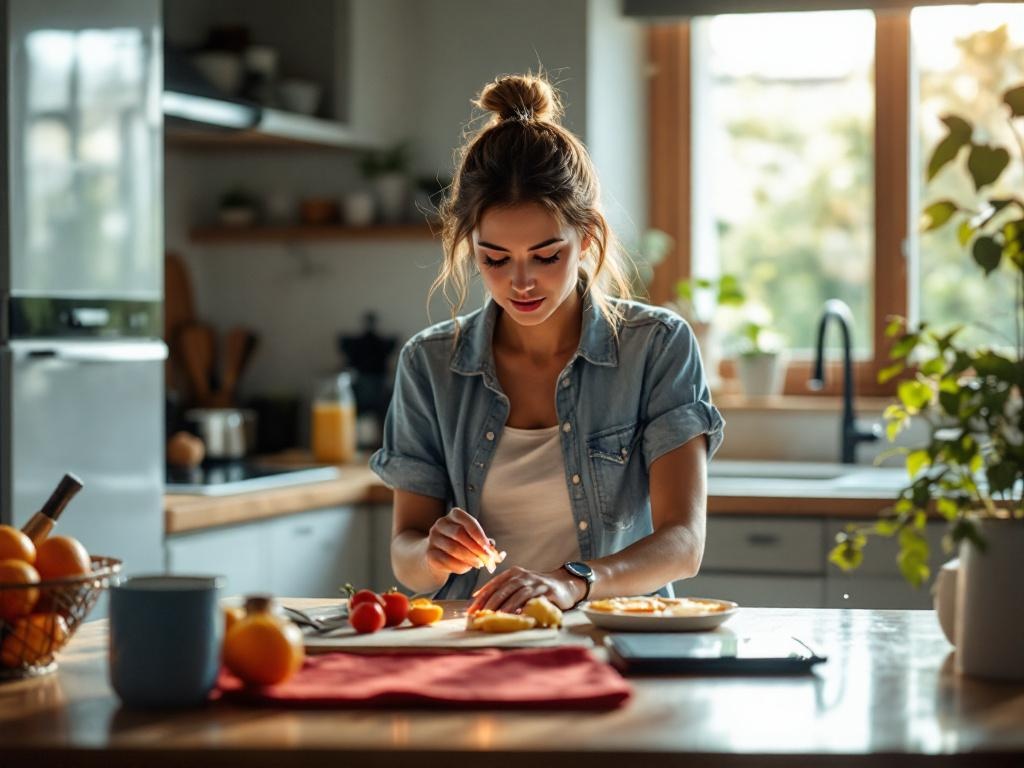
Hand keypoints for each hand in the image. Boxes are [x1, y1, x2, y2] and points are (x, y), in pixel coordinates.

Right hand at [425, 507, 492, 579]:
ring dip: (470, 558)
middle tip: (487, 559)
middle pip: (459, 534)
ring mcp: (433, 539)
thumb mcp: (473, 541)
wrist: (436, 557)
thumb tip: (500, 555)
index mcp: (454, 515)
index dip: (478, 533)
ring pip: (453, 548)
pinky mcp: (429, 554)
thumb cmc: (460, 545)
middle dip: (476, 548)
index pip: (466, 520)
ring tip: (479, 564)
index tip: (488, 546)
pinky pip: (446, 561)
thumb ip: (485, 545)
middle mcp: (441, 524)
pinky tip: (467, 568)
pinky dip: (460, 566)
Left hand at [468, 566, 583, 613]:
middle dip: (489, 602)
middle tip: (478, 614)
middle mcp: (522, 575)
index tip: (470, 609)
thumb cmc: (538, 588)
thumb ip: (505, 593)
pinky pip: (532, 599)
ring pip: (516, 593)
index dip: (481, 597)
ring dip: (505, 605)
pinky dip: (524, 607)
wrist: (564, 584)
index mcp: (513, 573)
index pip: (493, 584)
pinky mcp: (546, 590)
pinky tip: (517, 615)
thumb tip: (484, 607)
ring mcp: (535, 582)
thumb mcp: (520, 587)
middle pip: (502, 588)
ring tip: (495, 616)